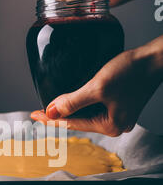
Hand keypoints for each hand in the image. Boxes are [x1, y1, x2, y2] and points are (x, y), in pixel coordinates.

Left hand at [31, 36, 162, 136]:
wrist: (154, 59)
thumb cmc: (131, 71)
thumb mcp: (97, 87)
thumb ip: (73, 101)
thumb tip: (52, 112)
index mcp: (110, 126)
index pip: (71, 124)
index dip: (51, 119)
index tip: (34, 115)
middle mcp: (115, 125)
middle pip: (79, 121)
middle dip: (59, 116)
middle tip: (39, 111)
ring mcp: (119, 116)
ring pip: (87, 114)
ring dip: (70, 108)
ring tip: (52, 105)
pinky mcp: (121, 105)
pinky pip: (95, 107)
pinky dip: (82, 103)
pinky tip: (73, 98)